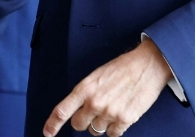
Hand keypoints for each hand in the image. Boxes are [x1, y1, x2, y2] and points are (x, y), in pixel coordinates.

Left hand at [43, 38, 170, 136]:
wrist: (147, 65)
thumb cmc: (122, 68)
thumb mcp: (97, 76)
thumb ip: (86, 93)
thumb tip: (79, 110)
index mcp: (84, 88)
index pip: (62, 110)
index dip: (53, 124)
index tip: (47, 133)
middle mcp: (94, 102)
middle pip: (79, 125)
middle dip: (84, 121)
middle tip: (94, 112)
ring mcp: (109, 112)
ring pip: (96, 131)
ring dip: (102, 124)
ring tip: (112, 108)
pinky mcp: (125, 119)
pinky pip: (113, 134)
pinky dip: (116, 129)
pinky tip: (121, 115)